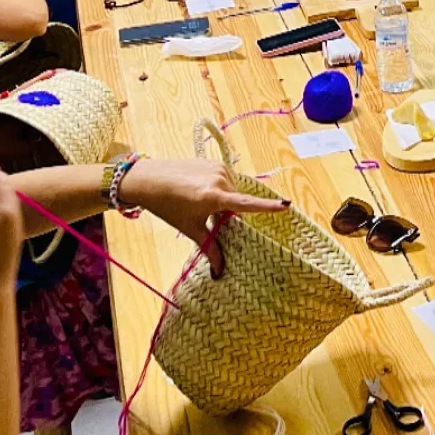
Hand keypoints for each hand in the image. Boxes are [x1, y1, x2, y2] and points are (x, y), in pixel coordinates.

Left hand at [118, 159, 291, 277]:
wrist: (148, 178)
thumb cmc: (167, 205)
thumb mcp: (189, 228)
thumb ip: (209, 247)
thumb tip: (220, 272)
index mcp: (213, 196)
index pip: (245, 204)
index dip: (266, 207)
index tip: (286, 206)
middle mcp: (220, 179)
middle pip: (237, 201)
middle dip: (229, 212)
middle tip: (210, 218)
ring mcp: (218, 168)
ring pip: (233, 190)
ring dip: (225, 199)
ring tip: (202, 202)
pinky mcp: (214, 162)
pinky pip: (226, 179)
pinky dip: (220, 188)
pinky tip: (200, 191)